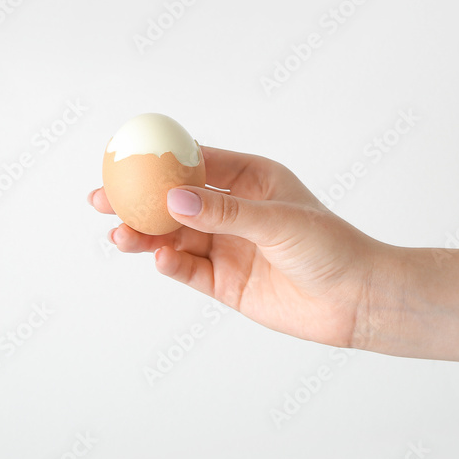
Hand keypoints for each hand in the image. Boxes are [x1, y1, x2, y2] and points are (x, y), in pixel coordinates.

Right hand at [89, 146, 390, 347]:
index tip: (123, 158)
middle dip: (137, 200)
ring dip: (146, 235)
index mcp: (251, 179)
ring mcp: (228, 247)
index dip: (158, 160)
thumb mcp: (278, 221)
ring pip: (175, 237)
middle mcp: (234, 211)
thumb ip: (225, 212)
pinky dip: (171, 264)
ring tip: (120, 235)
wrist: (357, 300)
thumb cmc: (331, 247)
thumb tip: (173, 199)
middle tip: (101, 199)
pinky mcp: (226, 283)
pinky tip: (159, 258)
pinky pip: (189, 270)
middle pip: (174, 201)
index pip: (195, 162)